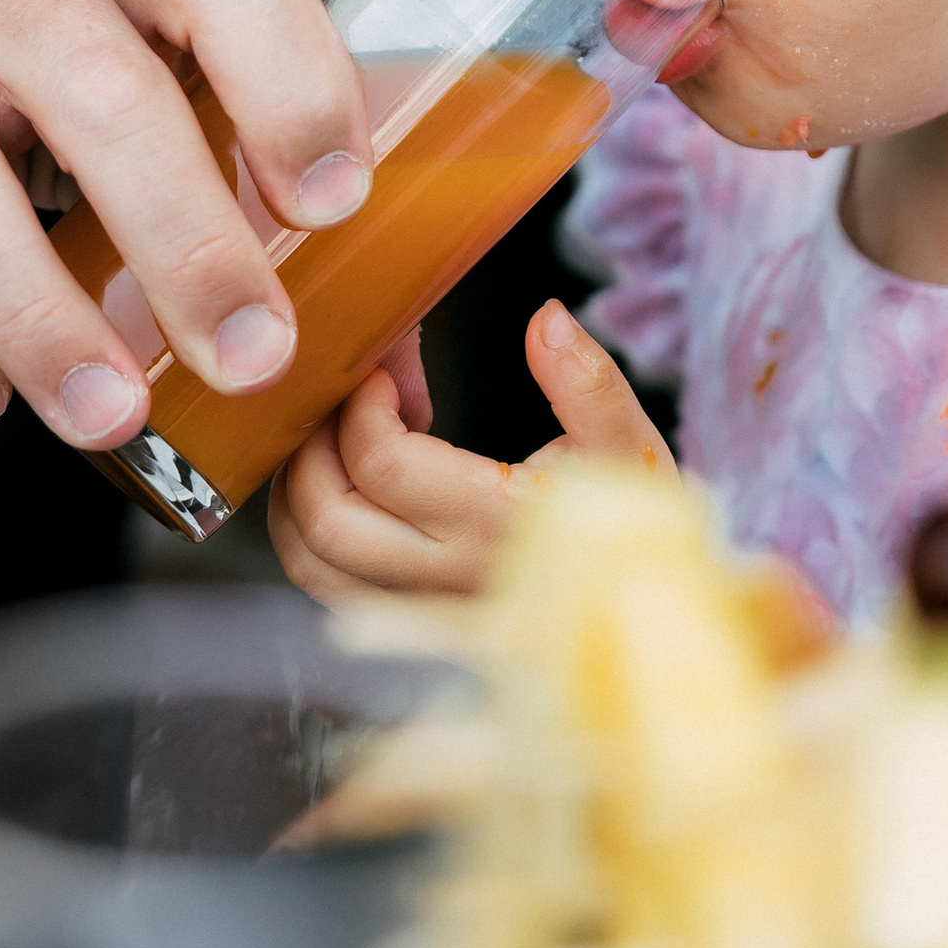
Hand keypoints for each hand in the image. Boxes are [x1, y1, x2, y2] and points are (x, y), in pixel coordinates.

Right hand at [0, 0, 371, 453]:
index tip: (336, 201)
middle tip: (254, 356)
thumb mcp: (169, 6)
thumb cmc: (67, 12)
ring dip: (40, 321)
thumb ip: (264, 126)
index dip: (288, 83)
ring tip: (113, 418)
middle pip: (96, 95)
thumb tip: (388, 331)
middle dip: (186, 244)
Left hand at [265, 299, 675, 603]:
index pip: (385, 464)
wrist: (648, 605)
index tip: (381, 376)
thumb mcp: (630, 444)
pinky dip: (312, 542)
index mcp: (497, 524)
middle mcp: (450, 579)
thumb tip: (546, 319)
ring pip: (315, 567)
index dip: (364, 407)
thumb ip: (589, 382)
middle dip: (314, 447)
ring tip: (328, 444)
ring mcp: (426, 613)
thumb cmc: (634, 520)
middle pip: (329, 520)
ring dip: (299, 497)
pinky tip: (343, 494)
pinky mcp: (414, 629)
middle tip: (338, 403)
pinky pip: (332, 595)